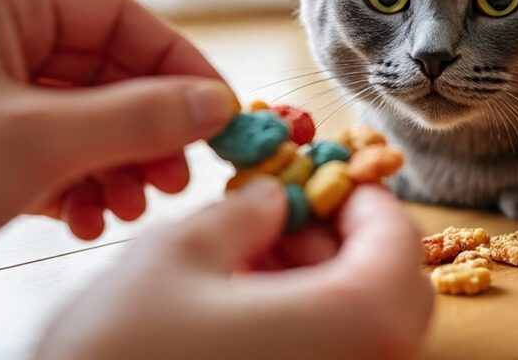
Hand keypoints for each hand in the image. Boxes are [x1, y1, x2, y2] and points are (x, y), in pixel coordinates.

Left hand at [0, 0, 237, 251]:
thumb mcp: (38, 140)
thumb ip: (139, 117)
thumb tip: (218, 105)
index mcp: (1, 4)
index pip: (120, 20)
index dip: (179, 66)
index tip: (220, 112)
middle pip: (110, 73)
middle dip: (148, 129)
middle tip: (179, 173)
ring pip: (89, 117)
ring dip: (120, 164)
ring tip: (131, 204)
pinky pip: (58, 151)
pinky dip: (83, 184)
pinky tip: (87, 219)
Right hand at [36, 180, 433, 359]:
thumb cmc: (119, 356)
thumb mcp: (174, 255)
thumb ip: (241, 213)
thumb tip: (272, 197)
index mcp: (351, 321)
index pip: (398, 241)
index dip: (364, 197)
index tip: (328, 175)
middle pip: (391, 289)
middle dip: (342, 239)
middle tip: (288, 212)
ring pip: (361, 327)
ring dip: (321, 279)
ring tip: (253, 251)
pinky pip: (330, 355)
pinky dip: (305, 320)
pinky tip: (245, 299)